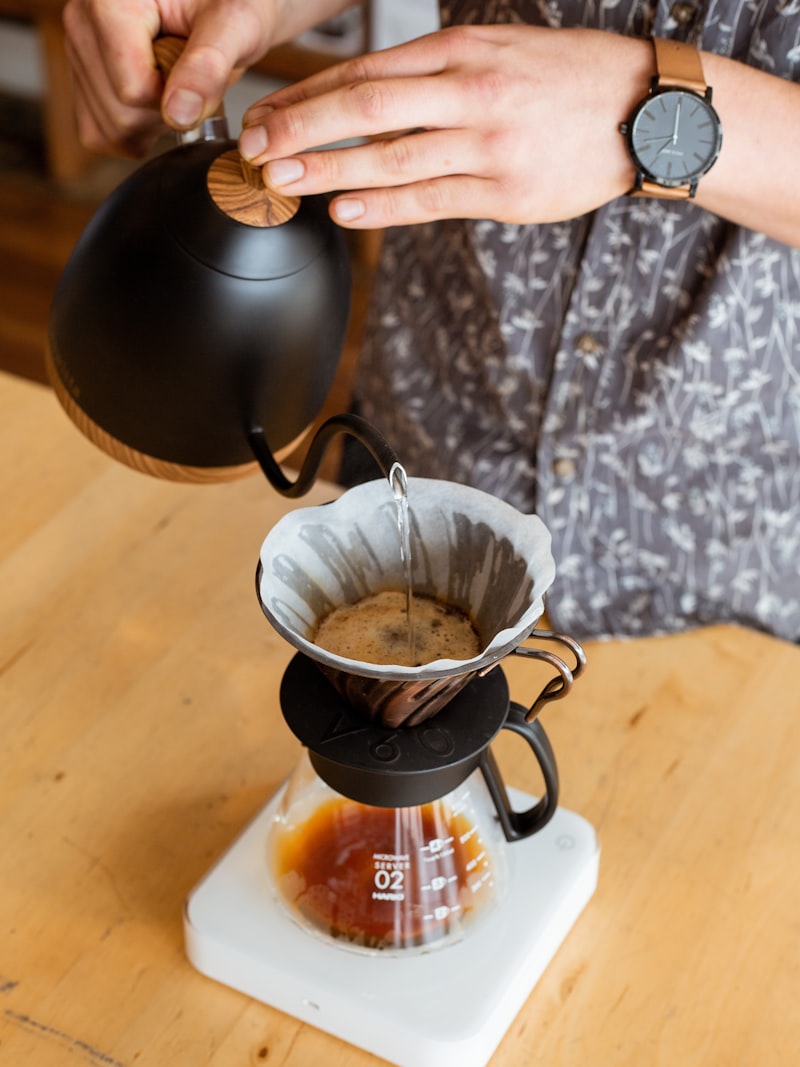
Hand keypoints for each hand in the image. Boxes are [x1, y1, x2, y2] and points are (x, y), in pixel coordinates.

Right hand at [62, 0, 281, 156]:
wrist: (218, 2)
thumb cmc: (228, 1)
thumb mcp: (235, 23)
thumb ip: (208, 66)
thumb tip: (178, 115)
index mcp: (110, 2)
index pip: (133, 91)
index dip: (177, 98)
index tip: (198, 72)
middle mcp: (82, 23)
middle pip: (119, 115)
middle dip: (165, 114)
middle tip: (189, 77)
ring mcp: (78, 51)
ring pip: (108, 130)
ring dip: (152, 126)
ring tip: (175, 82)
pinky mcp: (82, 76)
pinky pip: (98, 133)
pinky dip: (134, 134)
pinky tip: (159, 104)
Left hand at [239, 26, 653, 226]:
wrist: (645, 111)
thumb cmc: (567, 79)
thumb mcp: (500, 49)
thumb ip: (438, 71)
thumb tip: (370, 94)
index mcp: (463, 49)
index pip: (367, 72)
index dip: (307, 95)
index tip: (264, 114)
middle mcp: (470, 91)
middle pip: (365, 109)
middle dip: (299, 129)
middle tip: (251, 150)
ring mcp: (488, 145)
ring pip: (391, 158)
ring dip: (327, 171)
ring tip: (281, 183)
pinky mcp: (505, 193)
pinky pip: (431, 200)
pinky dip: (382, 205)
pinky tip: (343, 210)